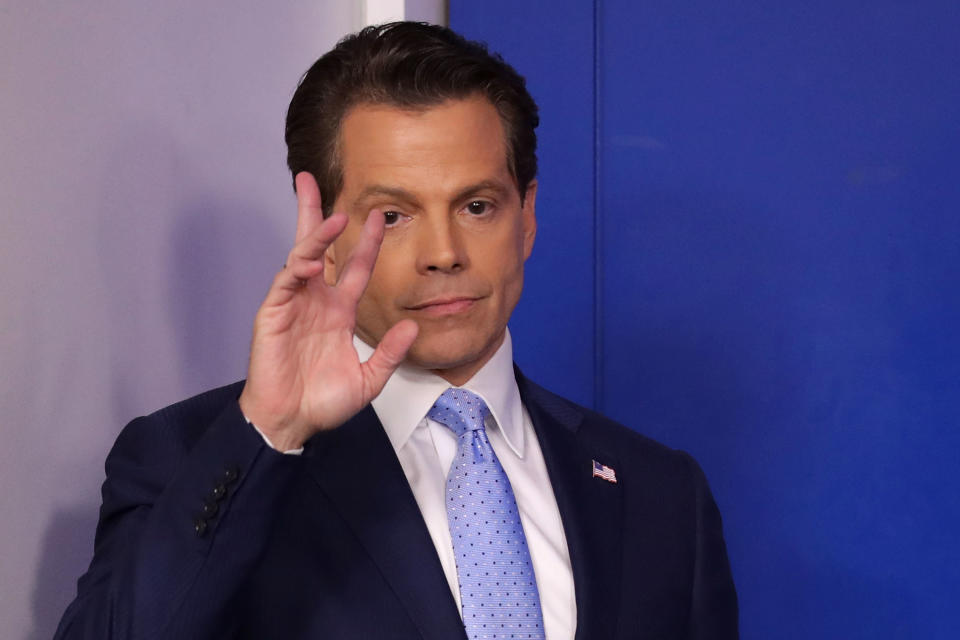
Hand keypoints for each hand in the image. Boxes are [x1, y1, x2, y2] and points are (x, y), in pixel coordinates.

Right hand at [238, 172, 417, 449]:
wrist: (291, 422)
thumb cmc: (323, 402)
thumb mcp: (368, 379)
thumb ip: (389, 353)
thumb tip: (413, 327)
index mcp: (338, 312)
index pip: (354, 267)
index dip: (367, 242)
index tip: (380, 216)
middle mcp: (316, 301)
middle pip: (317, 247)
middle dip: (317, 214)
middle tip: (315, 181)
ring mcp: (293, 305)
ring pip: (301, 258)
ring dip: (315, 235)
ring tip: (334, 215)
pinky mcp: (273, 315)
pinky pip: (285, 284)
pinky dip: (296, 268)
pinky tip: (310, 259)